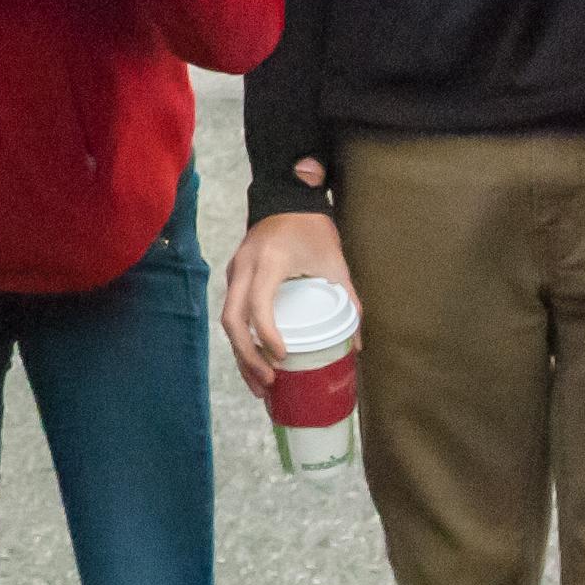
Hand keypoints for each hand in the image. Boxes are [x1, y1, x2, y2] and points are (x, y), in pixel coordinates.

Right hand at [220, 202, 352, 396]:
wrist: (287, 198)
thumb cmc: (312, 230)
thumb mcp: (335, 263)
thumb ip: (348, 303)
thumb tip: (355, 345)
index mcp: (269, 261)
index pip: (257, 303)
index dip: (267, 334)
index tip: (283, 357)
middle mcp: (244, 267)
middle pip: (232, 319)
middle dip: (248, 356)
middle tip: (269, 383)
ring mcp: (235, 272)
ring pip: (228, 320)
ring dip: (242, 355)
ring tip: (261, 385)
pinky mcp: (235, 277)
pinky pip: (232, 313)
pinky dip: (242, 341)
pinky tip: (256, 362)